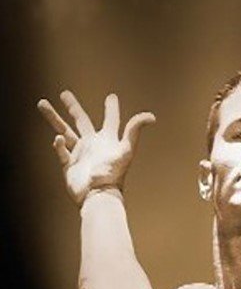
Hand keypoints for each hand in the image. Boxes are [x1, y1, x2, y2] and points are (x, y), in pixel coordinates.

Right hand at [37, 91, 154, 206]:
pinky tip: (58, 140)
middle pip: (81, 120)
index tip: (112, 97)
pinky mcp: (69, 165)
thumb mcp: (126, 150)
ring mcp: (80, 154)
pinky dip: (58, 145)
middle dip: (72, 107)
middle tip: (64, 93)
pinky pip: (61, 151)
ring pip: (64, 131)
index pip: (111, 120)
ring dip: (53, 118)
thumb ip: (134, 131)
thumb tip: (151, 116)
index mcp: (107, 140)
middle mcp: (93, 145)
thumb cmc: (113, 174)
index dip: (112, 108)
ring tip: (41, 103)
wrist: (98, 196)